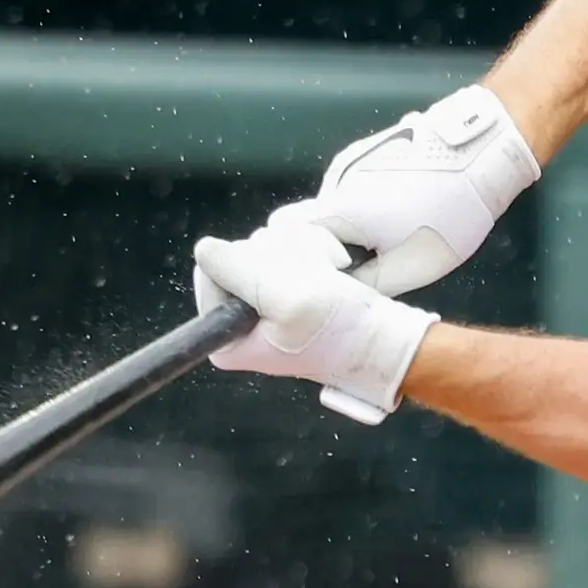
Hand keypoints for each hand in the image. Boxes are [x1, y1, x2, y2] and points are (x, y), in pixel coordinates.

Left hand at [192, 222, 437, 424]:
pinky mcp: (288, 289)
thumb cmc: (339, 328)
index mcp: (227, 336)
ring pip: (266, 246)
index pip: (210, 272)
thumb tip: (203, 249)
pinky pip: (288, 249)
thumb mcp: (285, 298)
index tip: (281, 277)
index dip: (246, 261)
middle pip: (239, 255)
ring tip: (328, 274)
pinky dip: (313, 250)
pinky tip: (333, 268)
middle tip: (314, 278)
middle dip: (282, 256)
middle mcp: (239, 320)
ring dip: (303, 251)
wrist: (385, 340)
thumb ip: (239, 271)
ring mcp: (264, 303)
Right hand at [268, 83, 538, 294]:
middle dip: (316, 249)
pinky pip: (347, 189)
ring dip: (343, 227)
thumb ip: (368, 284)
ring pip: (328, 206)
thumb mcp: (413, 265)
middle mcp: (335, 181)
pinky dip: (358, 208)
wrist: (482, 149)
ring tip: (383, 242)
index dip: (294, 264)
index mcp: (339, 210)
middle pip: (303, 221)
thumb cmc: (452, 211)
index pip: (282, 238)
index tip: (319, 282)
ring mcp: (350, 162)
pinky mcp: (367, 152)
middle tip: (349, 271)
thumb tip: (340, 294)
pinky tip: (393, 215)